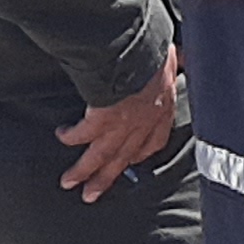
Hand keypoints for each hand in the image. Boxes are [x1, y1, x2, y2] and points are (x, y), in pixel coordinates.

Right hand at [57, 45, 179, 201]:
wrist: (140, 48)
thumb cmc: (157, 50)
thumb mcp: (174, 57)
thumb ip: (176, 62)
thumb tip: (181, 55)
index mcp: (162, 108)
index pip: (154, 140)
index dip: (141, 153)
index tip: (132, 161)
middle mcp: (143, 122)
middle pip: (123, 157)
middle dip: (106, 177)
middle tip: (92, 194)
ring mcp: (122, 124)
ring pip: (101, 155)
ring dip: (84, 171)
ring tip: (69, 183)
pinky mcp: (101, 118)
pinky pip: (82, 134)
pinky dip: (71, 137)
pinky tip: (62, 136)